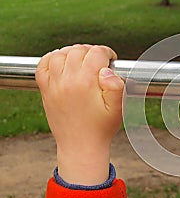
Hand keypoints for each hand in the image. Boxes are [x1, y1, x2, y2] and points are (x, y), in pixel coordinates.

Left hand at [36, 45, 124, 185]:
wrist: (81, 146)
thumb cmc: (102, 128)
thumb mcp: (117, 109)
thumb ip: (116, 87)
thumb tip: (107, 70)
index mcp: (86, 83)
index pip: (96, 53)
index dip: (107, 53)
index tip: (111, 59)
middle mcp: (67, 81)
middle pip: (78, 51)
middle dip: (91, 51)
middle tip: (99, 60)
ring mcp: (54, 85)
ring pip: (60, 54)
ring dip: (73, 52)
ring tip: (83, 59)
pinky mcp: (46, 90)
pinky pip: (43, 65)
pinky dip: (51, 58)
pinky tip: (62, 61)